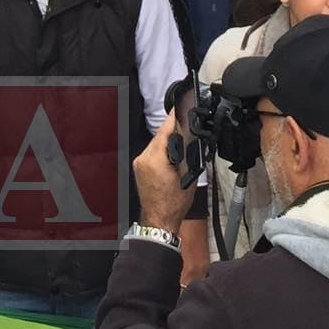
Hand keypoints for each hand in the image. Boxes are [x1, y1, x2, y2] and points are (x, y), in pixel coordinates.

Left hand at [131, 108, 193, 234]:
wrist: (160, 220)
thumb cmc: (173, 204)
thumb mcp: (187, 175)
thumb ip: (186, 153)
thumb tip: (188, 137)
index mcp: (155, 160)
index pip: (164, 131)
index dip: (173, 118)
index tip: (179, 109)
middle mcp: (144, 159)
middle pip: (159, 136)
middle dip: (172, 132)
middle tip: (185, 127)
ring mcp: (139, 163)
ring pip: (155, 143)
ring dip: (167, 142)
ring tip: (180, 144)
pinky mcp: (139, 167)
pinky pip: (152, 152)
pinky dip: (161, 151)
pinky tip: (170, 156)